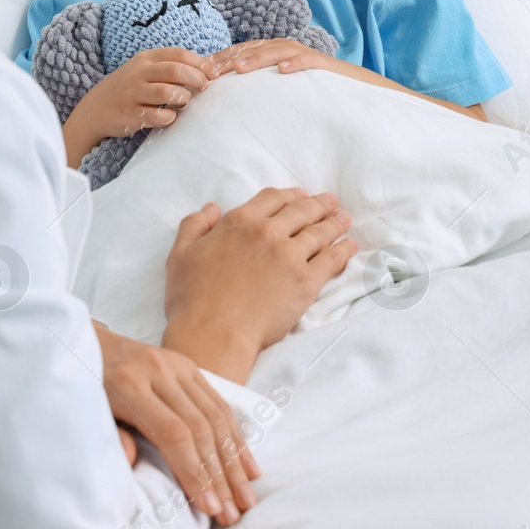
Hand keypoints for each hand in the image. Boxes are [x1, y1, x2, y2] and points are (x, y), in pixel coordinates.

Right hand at [62, 47, 220, 166]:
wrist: (95, 109)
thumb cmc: (130, 88)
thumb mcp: (145, 70)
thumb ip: (171, 67)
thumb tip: (210, 66)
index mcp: (146, 58)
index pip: (178, 54)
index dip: (200, 63)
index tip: (213, 74)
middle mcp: (139, 73)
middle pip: (176, 70)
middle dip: (197, 79)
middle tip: (205, 88)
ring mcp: (133, 93)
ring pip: (168, 92)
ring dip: (184, 98)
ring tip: (185, 102)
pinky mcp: (130, 114)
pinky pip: (157, 115)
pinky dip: (169, 117)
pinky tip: (170, 117)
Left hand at [95, 322, 261, 526]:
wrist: (86, 343)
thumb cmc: (83, 388)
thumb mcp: (87, 413)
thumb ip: (112, 438)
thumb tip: (131, 464)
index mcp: (129, 384)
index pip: (173, 434)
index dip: (193, 472)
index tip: (208, 508)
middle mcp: (159, 371)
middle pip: (200, 428)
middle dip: (219, 476)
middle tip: (232, 513)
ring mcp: (177, 365)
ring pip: (216, 417)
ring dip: (235, 462)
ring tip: (246, 497)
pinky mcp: (189, 366)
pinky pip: (219, 403)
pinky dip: (236, 437)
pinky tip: (248, 466)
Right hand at [161, 187, 357, 383]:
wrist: (214, 333)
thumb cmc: (192, 300)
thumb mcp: (179, 256)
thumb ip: (194, 226)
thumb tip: (210, 208)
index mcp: (239, 223)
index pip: (271, 199)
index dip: (289, 194)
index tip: (300, 195)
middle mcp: (267, 232)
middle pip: (301, 211)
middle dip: (318, 204)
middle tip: (330, 202)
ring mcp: (290, 255)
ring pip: (319, 231)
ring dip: (335, 222)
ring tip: (344, 218)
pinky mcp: (307, 281)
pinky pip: (332, 258)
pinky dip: (344, 249)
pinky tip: (350, 245)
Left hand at [212, 39, 343, 77]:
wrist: (352, 86)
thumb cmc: (312, 88)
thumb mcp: (281, 86)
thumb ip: (261, 85)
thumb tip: (232, 96)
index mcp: (274, 51)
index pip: (243, 51)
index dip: (223, 58)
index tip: (204, 72)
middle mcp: (286, 48)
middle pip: (254, 49)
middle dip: (232, 58)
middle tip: (212, 71)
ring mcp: (304, 54)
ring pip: (276, 51)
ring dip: (257, 59)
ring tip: (238, 69)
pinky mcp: (322, 63)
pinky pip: (307, 60)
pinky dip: (295, 62)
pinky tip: (283, 69)